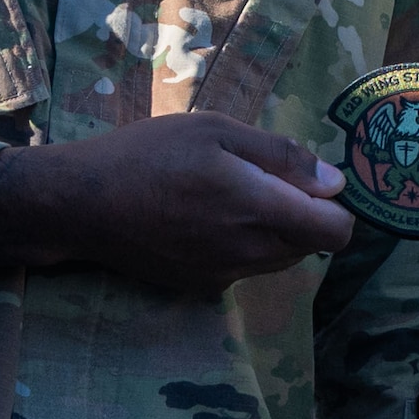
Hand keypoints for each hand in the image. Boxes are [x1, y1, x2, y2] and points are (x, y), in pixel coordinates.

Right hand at [0, 111, 353, 295]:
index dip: (336, 206)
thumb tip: (334, 182)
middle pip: (310, 246)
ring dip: (275, 231)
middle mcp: (249, 254)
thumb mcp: (216, 131)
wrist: (83, 204)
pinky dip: (243, 244)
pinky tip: (204, 216)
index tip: (310, 179)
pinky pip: (245, 268)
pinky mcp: (201, 286)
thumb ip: (280, 156)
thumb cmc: (150, 154)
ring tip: (230, 193)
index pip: (336, 232)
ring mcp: (224, 275)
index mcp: (259, 210)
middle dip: (303, 214)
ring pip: (279, 259)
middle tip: (261, 176)